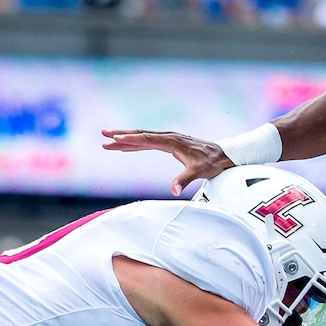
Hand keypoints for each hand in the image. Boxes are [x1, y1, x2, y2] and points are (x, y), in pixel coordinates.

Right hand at [101, 129, 233, 195]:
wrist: (222, 155)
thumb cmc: (211, 162)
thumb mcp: (199, 171)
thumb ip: (185, 180)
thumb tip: (174, 190)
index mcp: (173, 141)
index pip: (148, 139)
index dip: (131, 139)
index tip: (116, 139)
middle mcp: (169, 137)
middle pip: (141, 134)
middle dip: (122, 135)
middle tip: (104, 134)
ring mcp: (168, 139)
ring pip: (142, 137)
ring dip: (125, 139)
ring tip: (107, 141)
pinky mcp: (169, 144)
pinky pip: (148, 143)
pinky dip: (135, 145)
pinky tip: (124, 148)